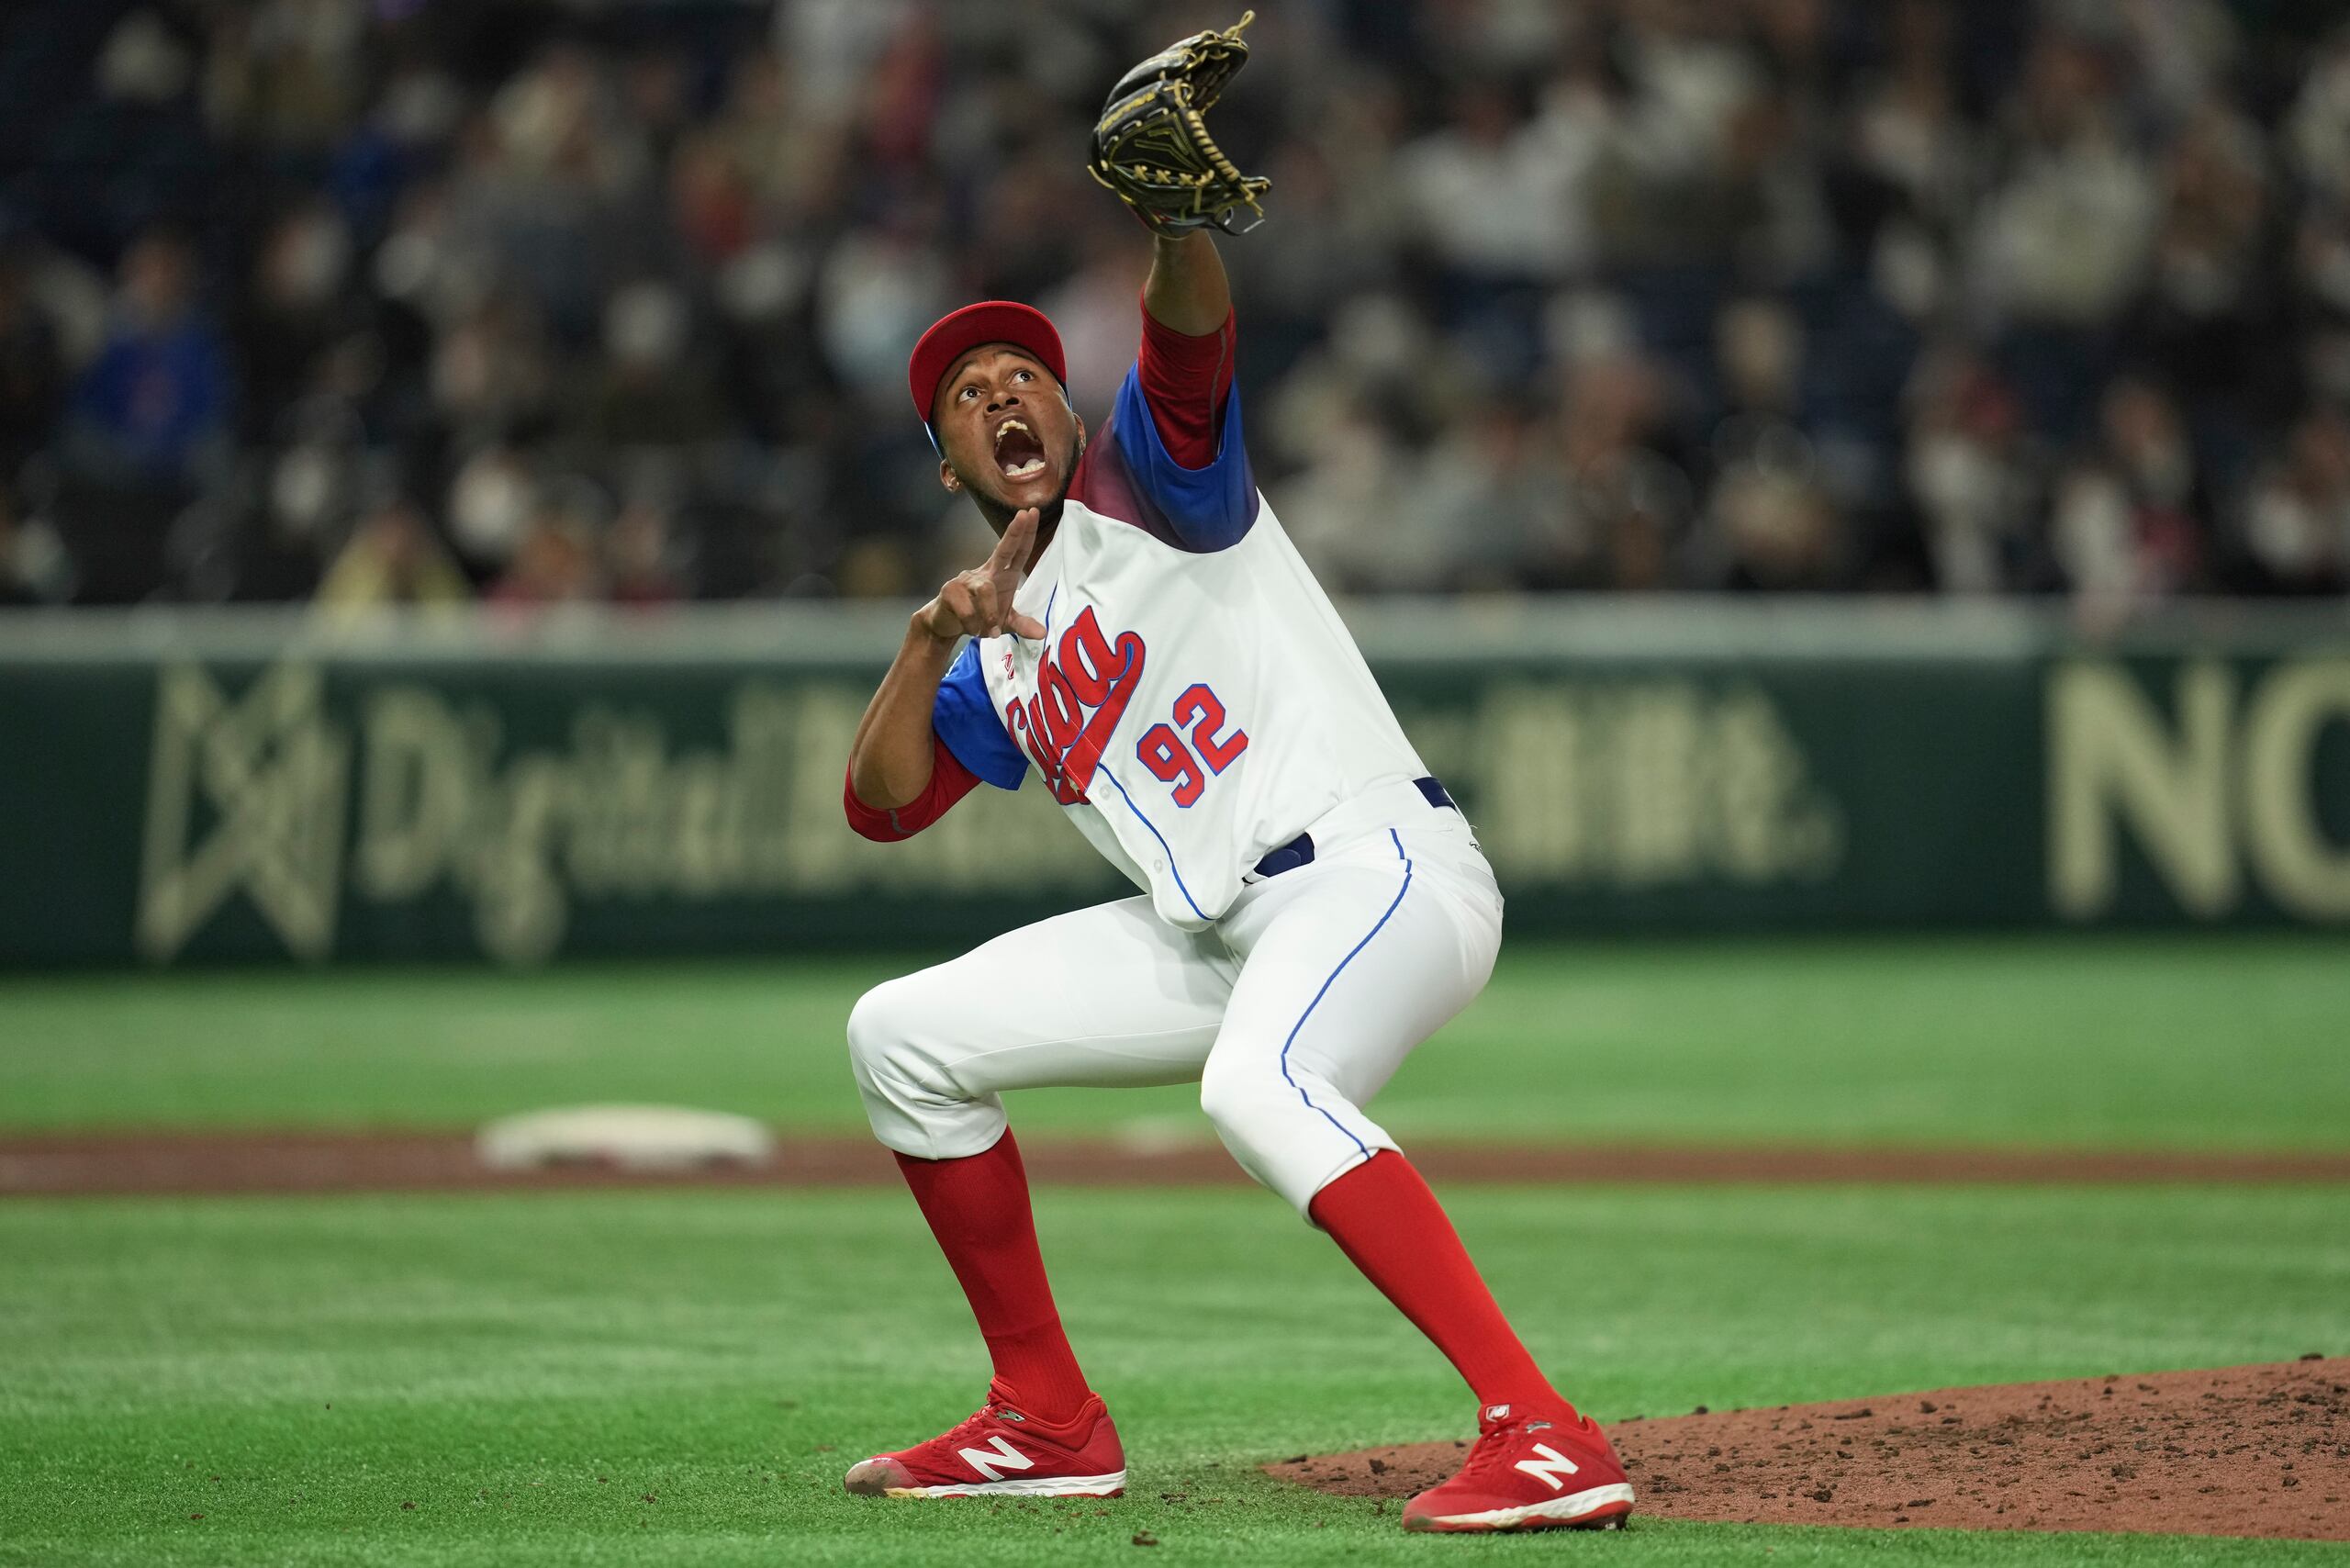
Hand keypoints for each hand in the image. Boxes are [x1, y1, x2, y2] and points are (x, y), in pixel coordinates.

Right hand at [916, 507, 1048, 644]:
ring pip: (986, 591)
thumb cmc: (977, 617)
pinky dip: (973, 623)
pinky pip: (967, 609)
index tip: (1032, 512)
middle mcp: (986, 573)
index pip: (1017, 551)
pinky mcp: (950, 591)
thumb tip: (1042, 634)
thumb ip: (1022, 624)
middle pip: (1003, 550)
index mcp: (1001, 575)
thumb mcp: (1003, 622)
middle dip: (1014, 533)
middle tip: (1025, 515)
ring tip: (991, 631)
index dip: (1025, 533)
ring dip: (989, 614)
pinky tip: (972, 629)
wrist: (943, 623)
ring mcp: (966, 580)